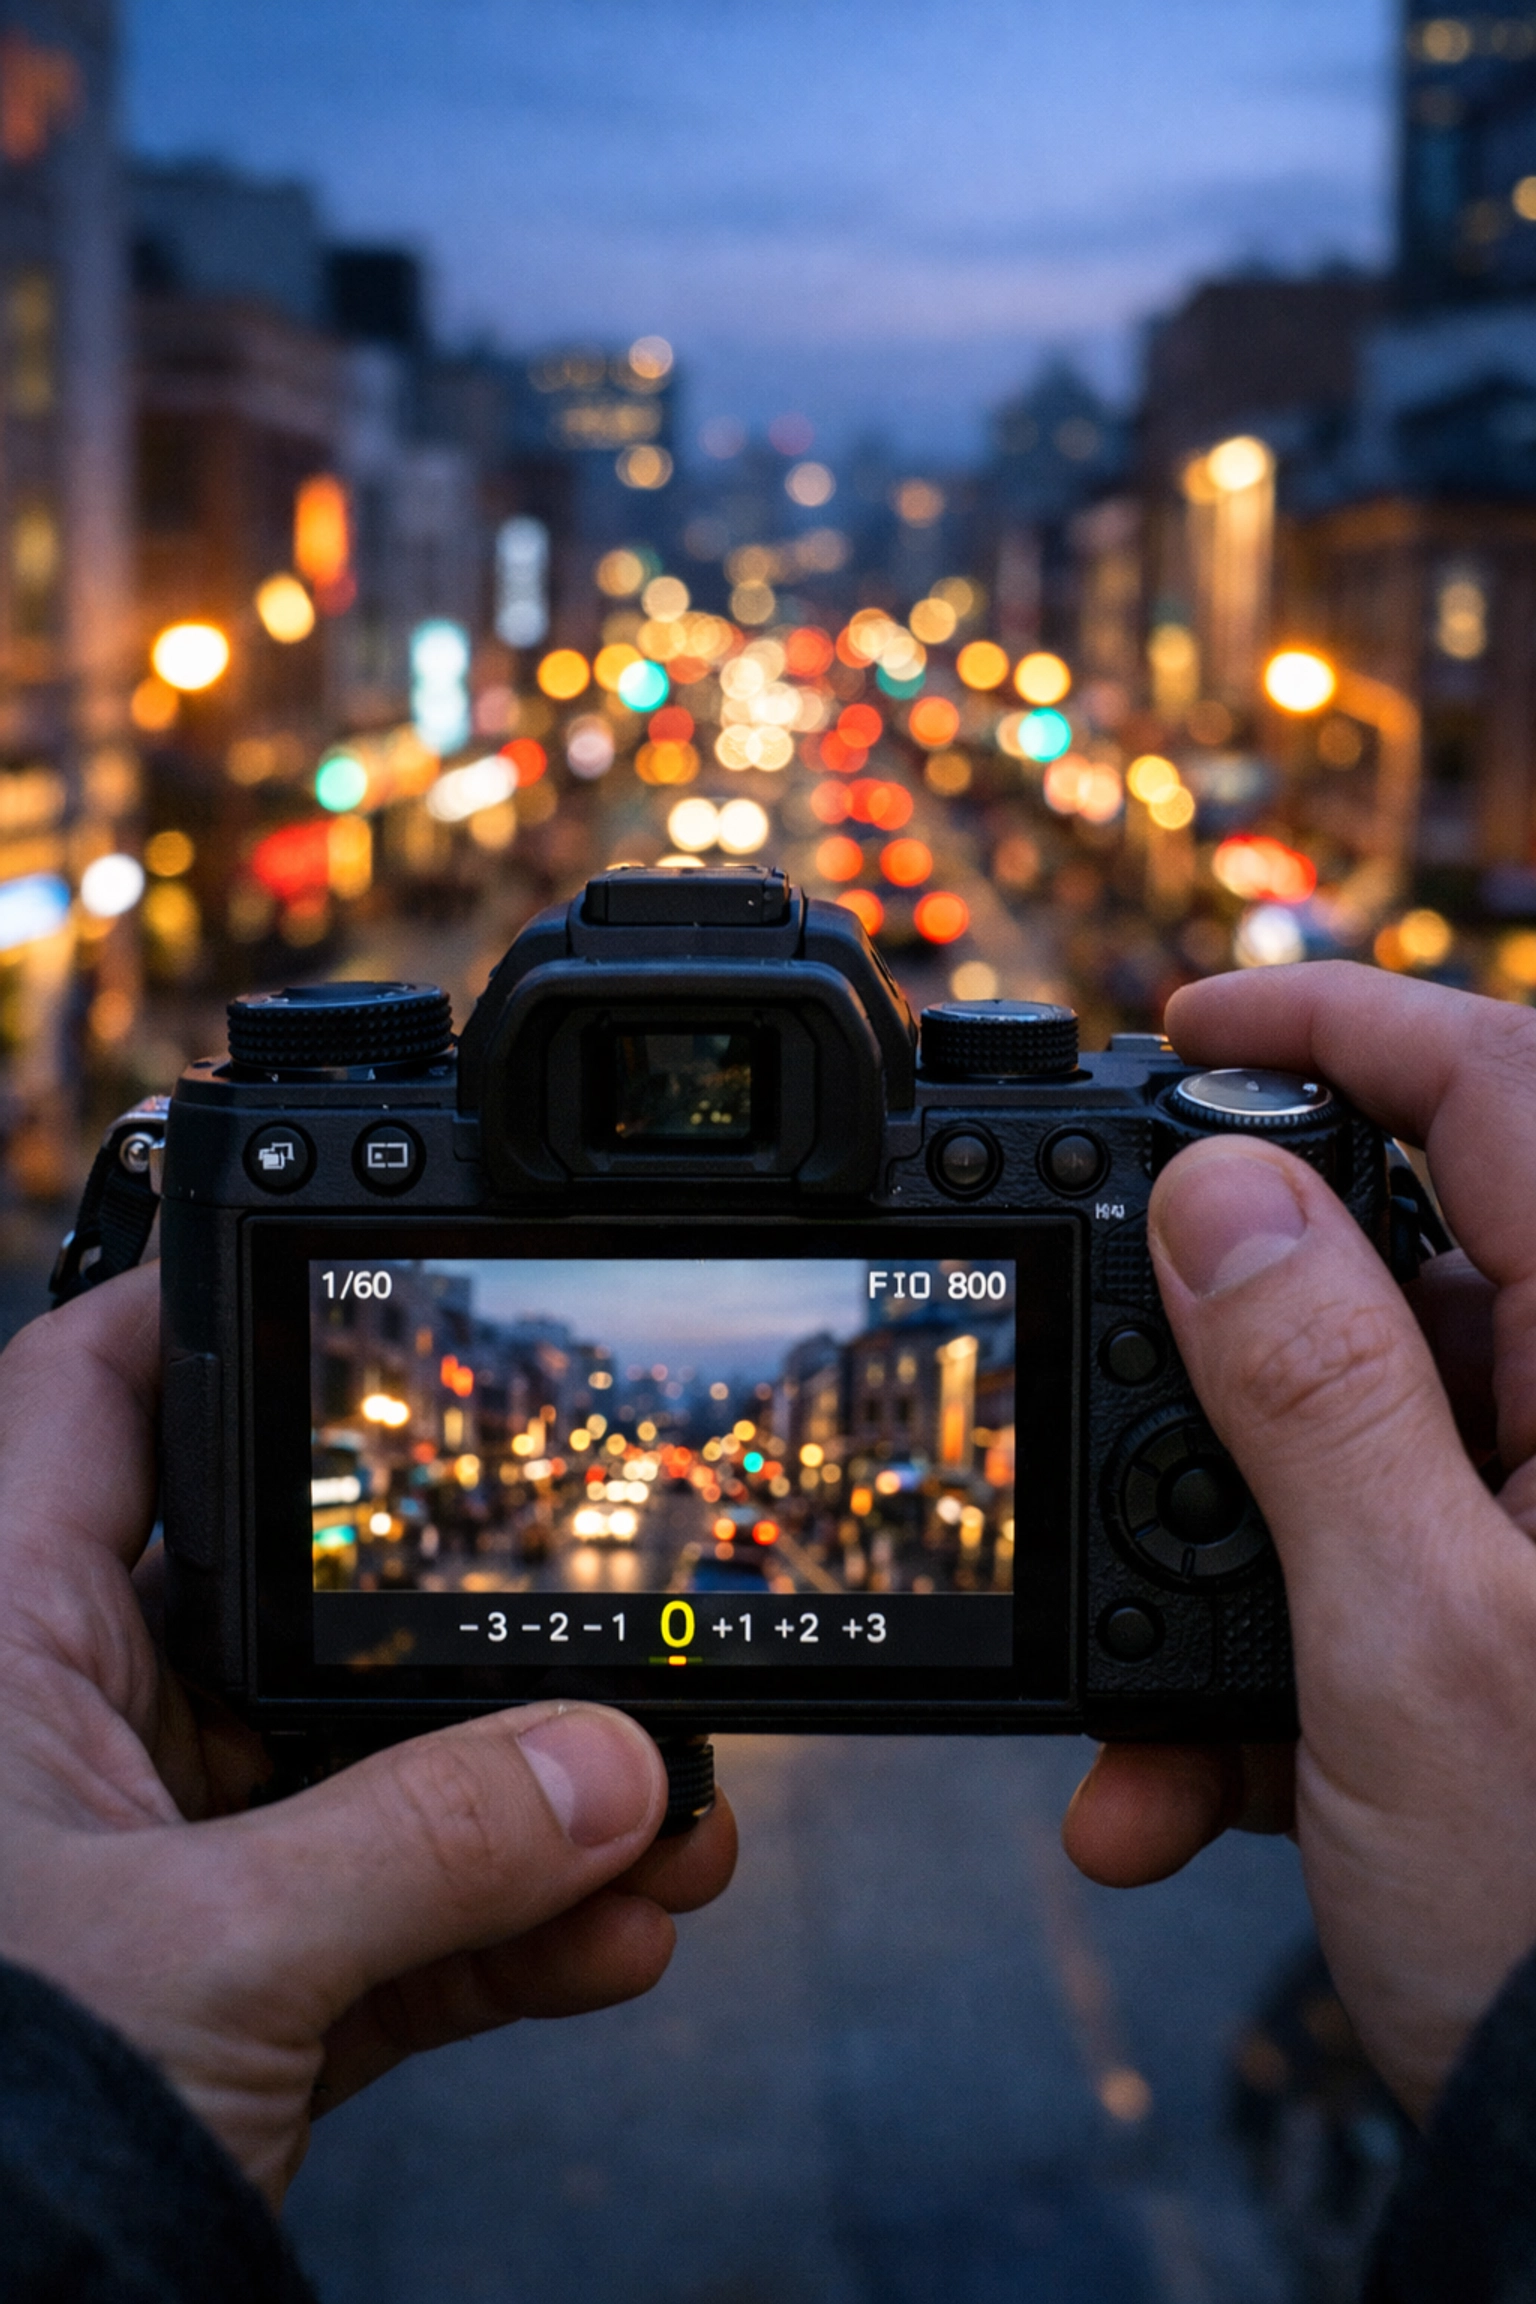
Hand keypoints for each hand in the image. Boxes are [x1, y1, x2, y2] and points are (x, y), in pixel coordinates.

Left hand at [0, 1265, 735, 2202]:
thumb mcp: (209, 1954)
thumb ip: (428, 1845)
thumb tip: (617, 1766)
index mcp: (13, 1650)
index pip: (95, 1401)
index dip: (207, 1314)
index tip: (347, 1279)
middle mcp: (80, 1736)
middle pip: (301, 1607)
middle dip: (472, 1636)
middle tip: (612, 1634)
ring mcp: (159, 1867)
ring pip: (369, 1784)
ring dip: (535, 1809)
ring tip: (675, 1817)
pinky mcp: (226, 1992)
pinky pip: (392, 1924)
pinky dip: (512, 1933)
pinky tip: (621, 1932)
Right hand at [1063, 962, 1535, 2120]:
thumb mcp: (1410, 1637)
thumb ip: (1313, 1391)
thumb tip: (1219, 1193)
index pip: (1501, 1093)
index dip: (1337, 1020)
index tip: (1183, 1023)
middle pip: (1380, 1272)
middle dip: (1204, 1354)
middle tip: (1090, 1374)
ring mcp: (1534, 1532)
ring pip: (1329, 1456)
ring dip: (1192, 1573)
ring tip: (1125, 1711)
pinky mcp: (1490, 1629)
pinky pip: (1338, 1586)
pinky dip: (1235, 1680)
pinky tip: (1169, 1797)